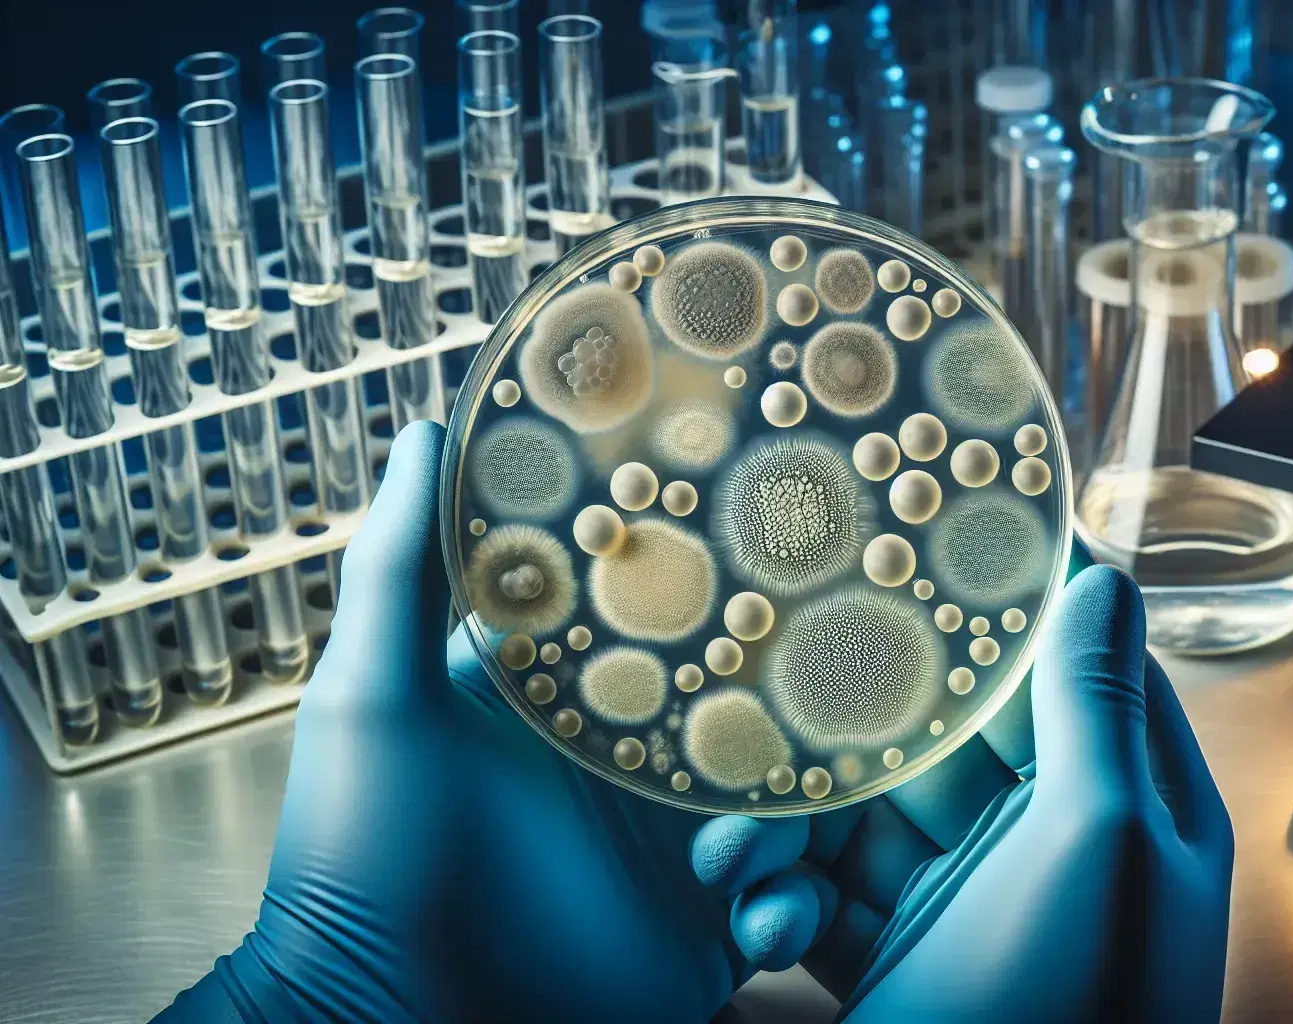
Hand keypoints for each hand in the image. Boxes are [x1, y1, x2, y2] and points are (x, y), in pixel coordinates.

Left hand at [157, 422, 812, 1022]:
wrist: (383, 1016)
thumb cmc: (360, 853)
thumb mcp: (377, 697)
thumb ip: (401, 567)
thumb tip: (425, 430)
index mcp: (575, 705)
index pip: (667, 628)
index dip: (719, 592)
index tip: (771, 550)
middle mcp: (634, 769)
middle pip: (753, 716)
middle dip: (792, 717)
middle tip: (818, 709)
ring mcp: (671, 854)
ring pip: (788, 809)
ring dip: (785, 829)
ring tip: (726, 859)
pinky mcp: (703, 935)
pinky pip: (788, 906)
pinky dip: (788, 912)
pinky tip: (749, 923)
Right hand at [690, 558, 1234, 1021]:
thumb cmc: (1079, 1015)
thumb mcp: (1098, 847)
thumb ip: (1093, 710)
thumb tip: (1102, 573)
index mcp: (1125, 806)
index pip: (1064, 668)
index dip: (999, 603)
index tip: (916, 534)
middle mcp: (1048, 846)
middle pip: (946, 735)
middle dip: (862, 707)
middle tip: (779, 646)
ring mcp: (969, 906)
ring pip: (867, 815)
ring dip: (798, 815)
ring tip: (736, 831)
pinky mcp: (900, 966)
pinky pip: (829, 898)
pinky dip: (784, 898)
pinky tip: (756, 911)